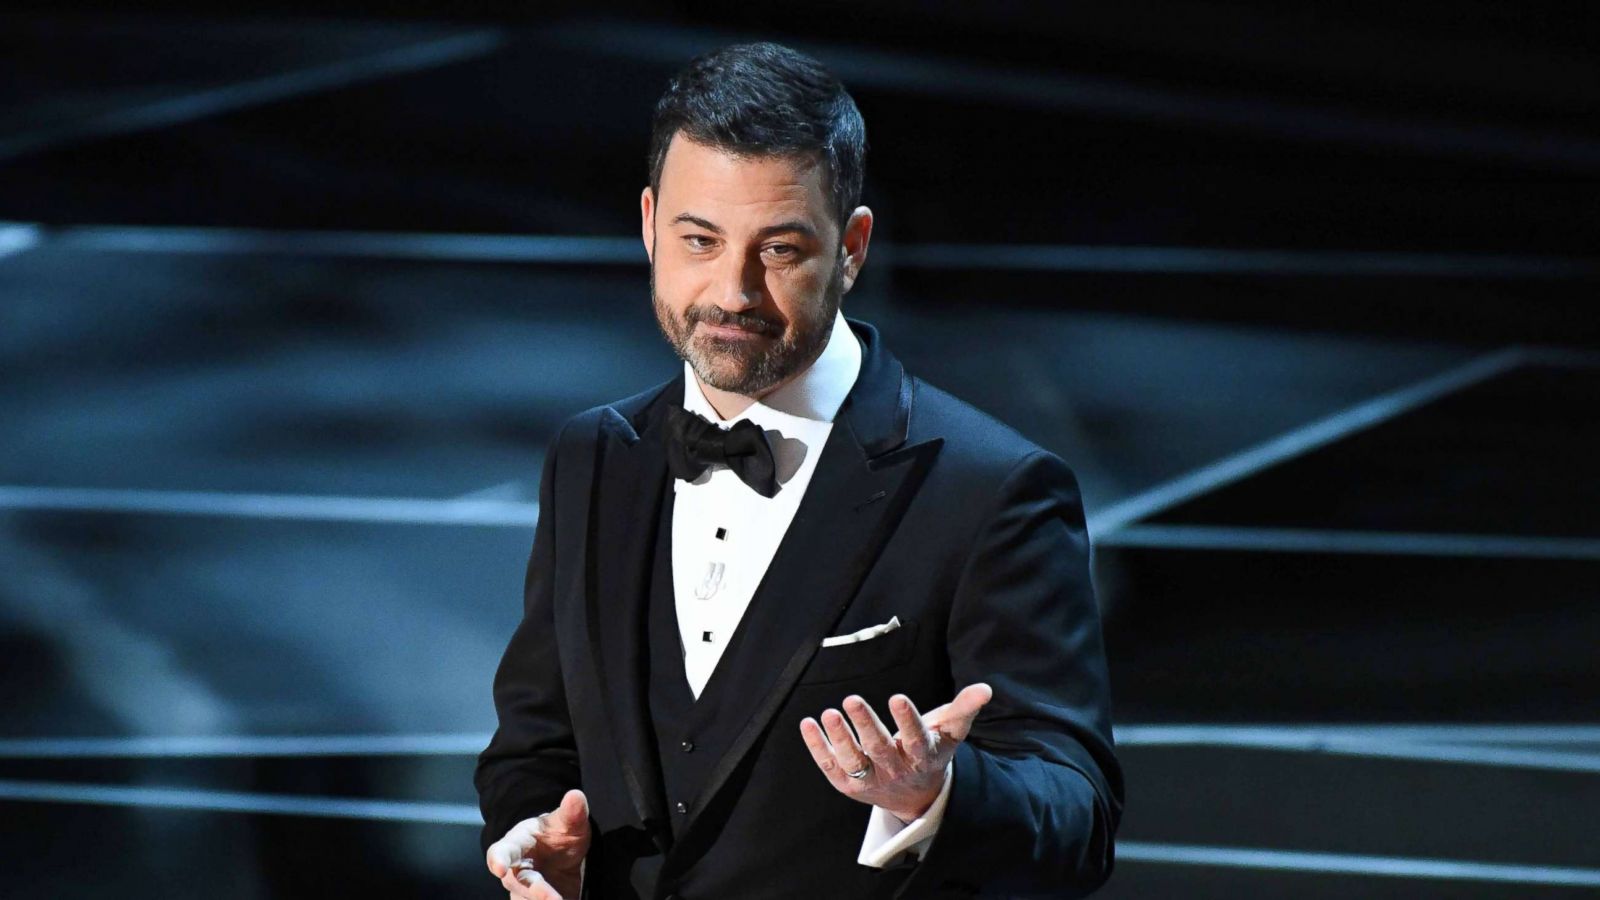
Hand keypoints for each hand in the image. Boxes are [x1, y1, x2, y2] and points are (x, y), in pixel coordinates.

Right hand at [485, 789, 589, 898]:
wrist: (561, 856)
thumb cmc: (557, 834)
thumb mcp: (568, 822)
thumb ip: (571, 811)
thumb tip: (576, 795)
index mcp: (517, 843)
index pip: (502, 851)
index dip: (498, 859)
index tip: (499, 868)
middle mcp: (514, 870)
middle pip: (518, 883)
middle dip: (536, 892)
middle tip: (552, 899)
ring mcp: (523, 891)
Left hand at [800, 683, 992, 820]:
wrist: (915, 797)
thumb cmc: (930, 752)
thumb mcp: (950, 733)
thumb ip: (964, 709)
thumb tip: (985, 688)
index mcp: (922, 758)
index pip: (916, 740)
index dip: (908, 720)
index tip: (898, 697)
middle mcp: (895, 771)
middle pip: (879, 750)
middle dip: (865, 725)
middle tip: (851, 699)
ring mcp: (870, 781)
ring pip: (853, 762)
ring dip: (839, 738)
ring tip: (829, 712)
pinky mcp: (848, 785)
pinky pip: (830, 766)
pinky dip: (817, 747)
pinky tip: (808, 723)